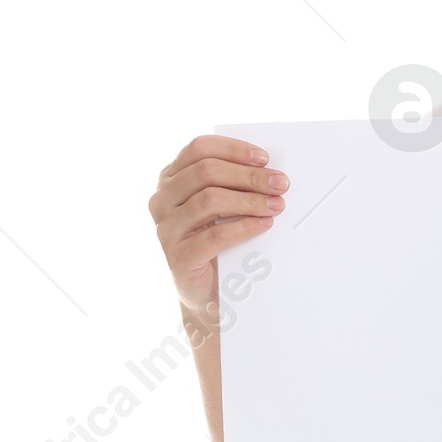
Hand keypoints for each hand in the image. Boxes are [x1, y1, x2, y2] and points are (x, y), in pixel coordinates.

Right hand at [149, 133, 287, 336]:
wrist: (205, 293)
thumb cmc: (216, 244)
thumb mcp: (219, 207)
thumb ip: (230, 184)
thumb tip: (268, 169)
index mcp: (170, 179)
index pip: (199, 148)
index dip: (233, 149)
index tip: (265, 158)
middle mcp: (161, 200)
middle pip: (206, 172)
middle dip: (249, 175)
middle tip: (280, 183)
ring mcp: (166, 228)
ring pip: (210, 200)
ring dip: (249, 200)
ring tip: (276, 205)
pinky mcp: (177, 256)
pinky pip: (215, 235)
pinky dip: (244, 227)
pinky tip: (264, 224)